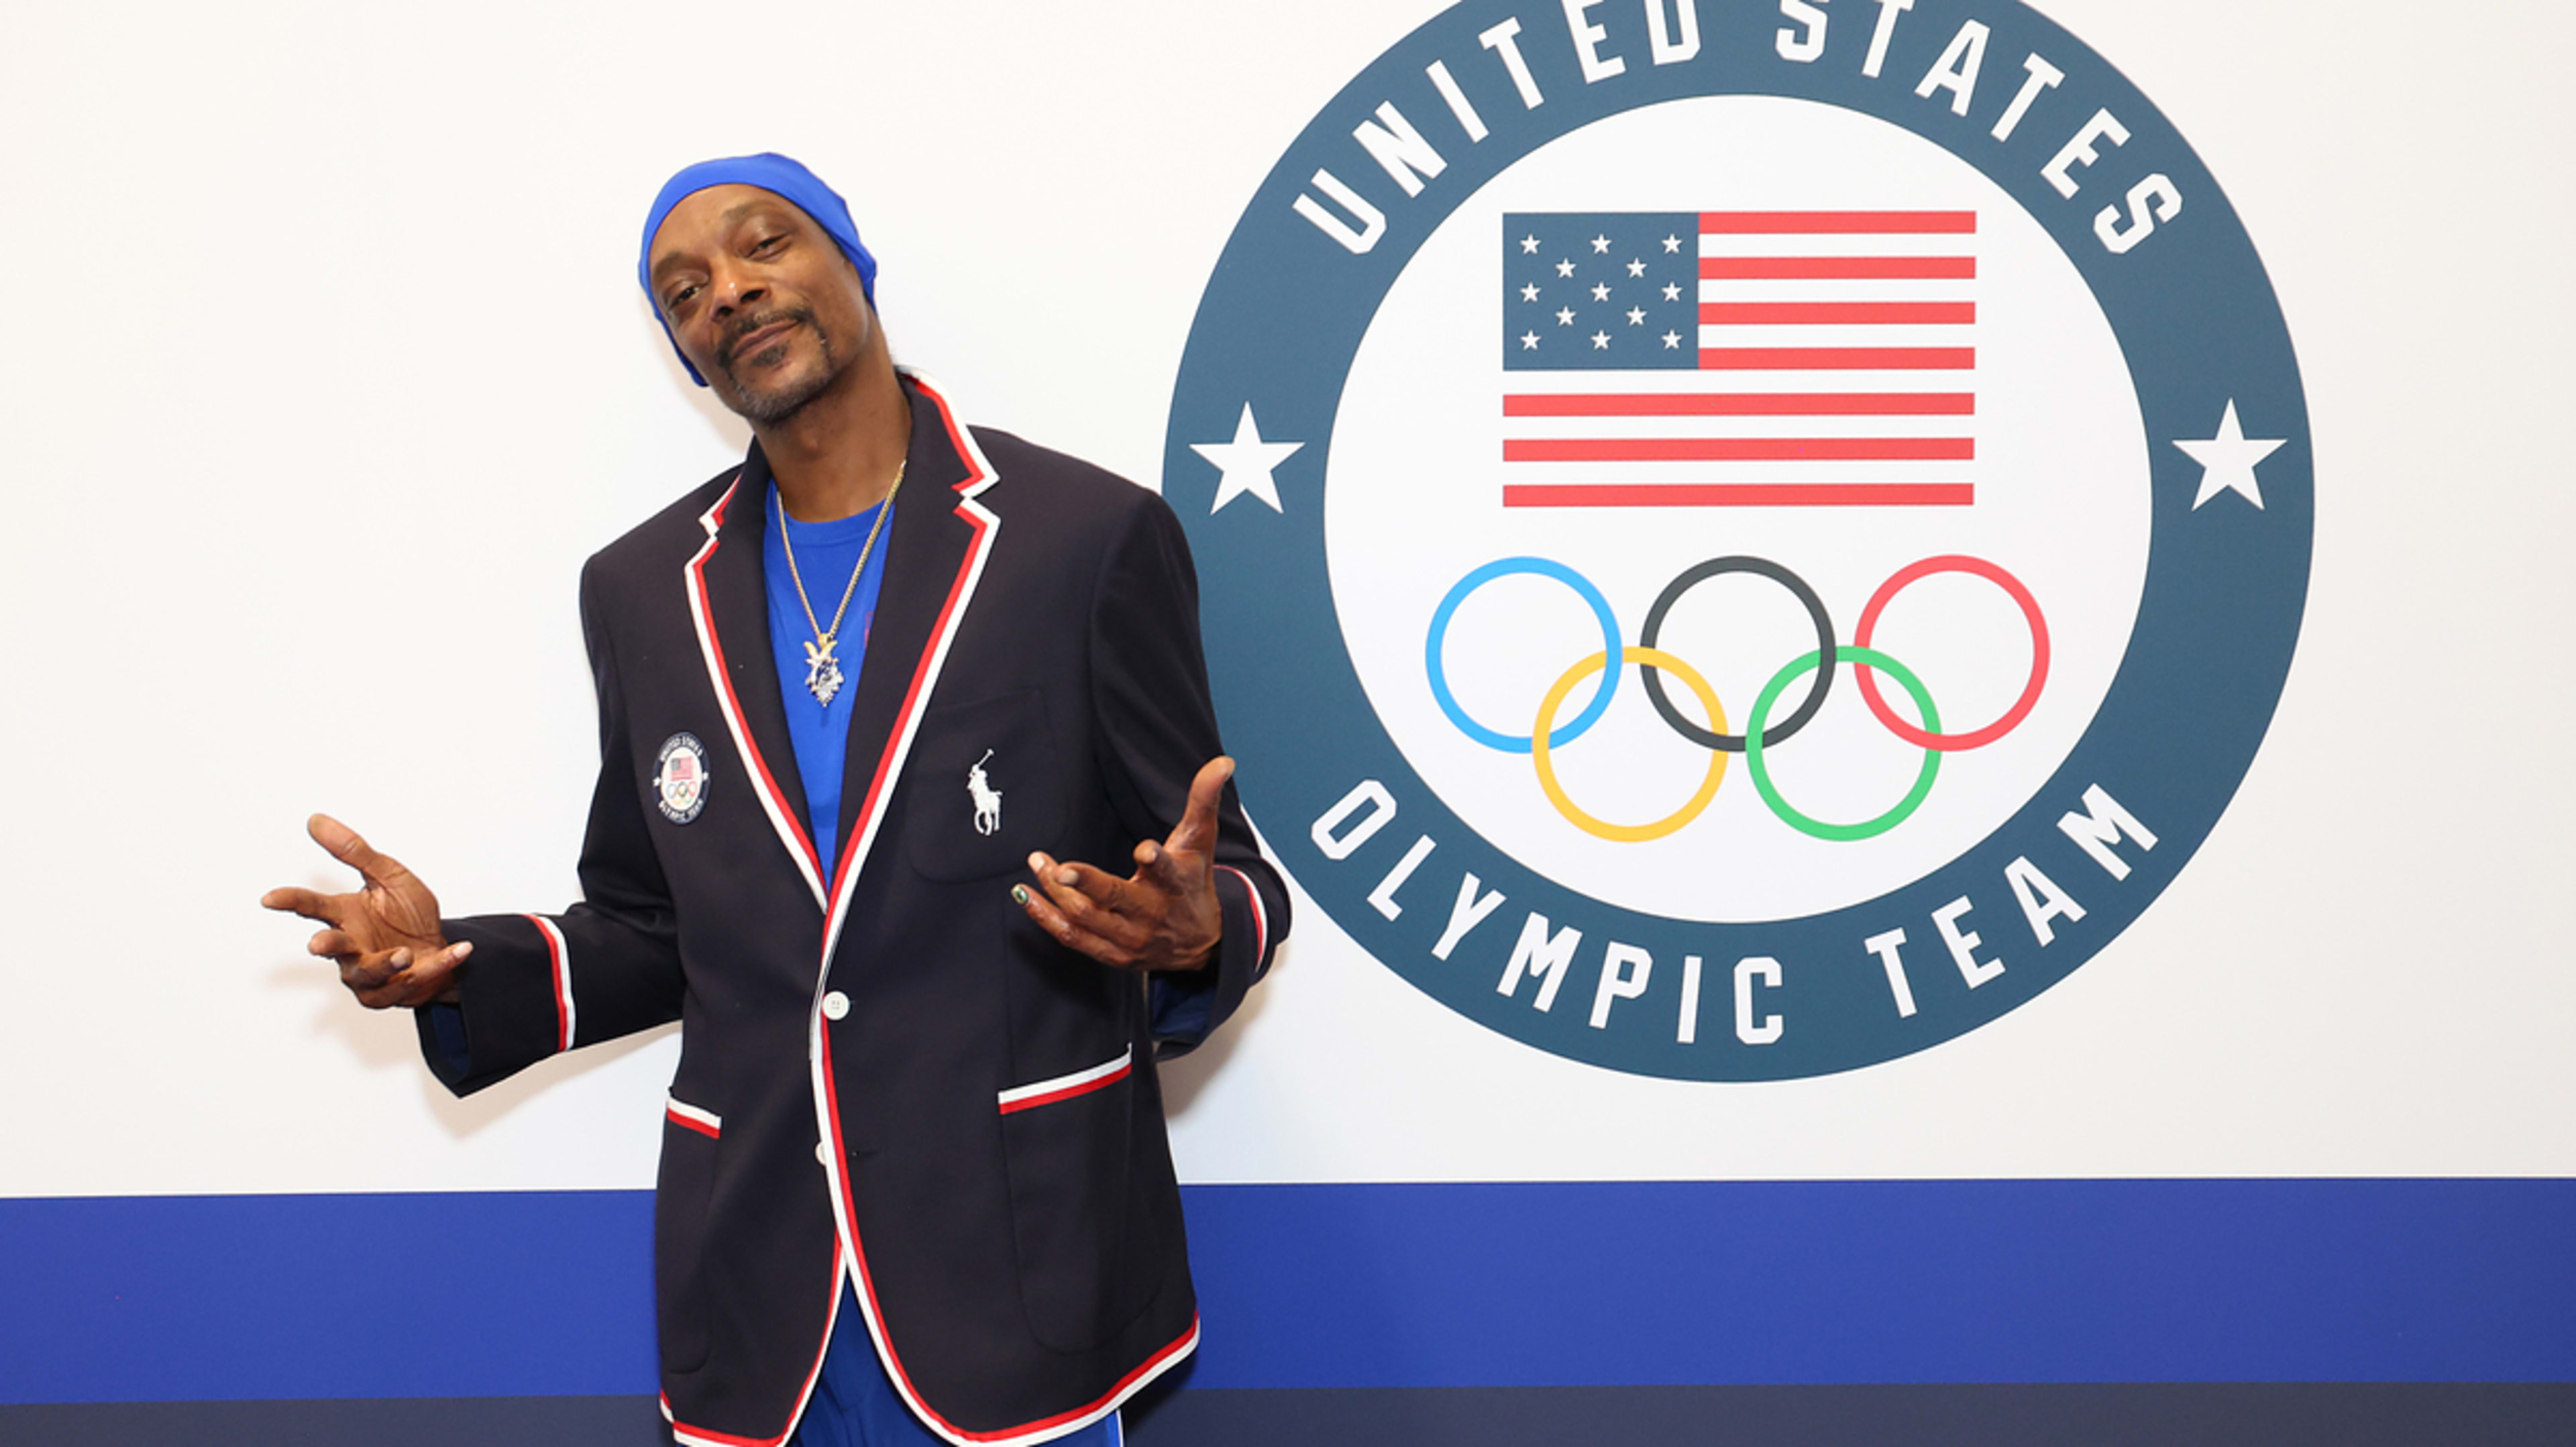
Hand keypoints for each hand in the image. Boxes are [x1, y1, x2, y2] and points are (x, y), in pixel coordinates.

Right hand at [261, 814, 470, 1008]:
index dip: (290, 901)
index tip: (270, 899)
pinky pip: (413, 981)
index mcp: (345, 915)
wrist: (440, 946)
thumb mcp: (388, 876)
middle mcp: (350, 946)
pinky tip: (460, 951)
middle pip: (332, 947)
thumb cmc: (408, 914)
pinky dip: (439, 965)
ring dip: (386, 963)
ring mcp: (367, 974)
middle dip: (327, 945)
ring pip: (369, 973)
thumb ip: (355, 852)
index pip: (312, 906)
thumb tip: (316, 820)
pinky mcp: (390, 993)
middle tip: (319, 943)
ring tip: (404, 954)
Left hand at [1015, 757, 1231, 973]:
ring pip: (1086, 917)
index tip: (1144, 851)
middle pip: (1115, 900)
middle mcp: (1151, 914)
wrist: (1201, 944)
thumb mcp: (1200, 842)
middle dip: (1087, 884)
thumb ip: (1204, 800)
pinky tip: (1026, 896)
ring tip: (1038, 864)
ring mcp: (1129, 938)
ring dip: (1056, 893)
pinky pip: (1072, 937)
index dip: (1156, 861)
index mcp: (1175, 884)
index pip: (1167, 872)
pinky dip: (1045, 917)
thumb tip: (1223, 762)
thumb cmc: (1193, 884)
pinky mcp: (1111, 954)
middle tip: (1059, 869)